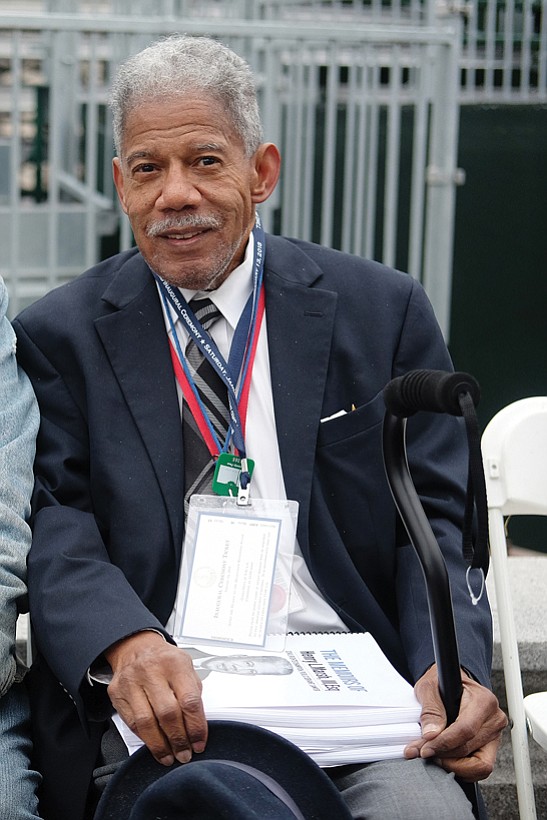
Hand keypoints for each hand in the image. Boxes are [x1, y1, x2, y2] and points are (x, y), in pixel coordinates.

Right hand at [105, 631, 207, 765]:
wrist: (136, 647)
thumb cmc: (165, 660)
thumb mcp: (186, 667)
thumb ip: (193, 693)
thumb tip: (198, 725)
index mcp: (175, 664)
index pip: (189, 701)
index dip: (196, 727)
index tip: (199, 742)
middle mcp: (151, 671)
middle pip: (167, 714)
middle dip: (178, 739)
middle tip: (185, 753)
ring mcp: (131, 682)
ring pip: (146, 722)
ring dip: (160, 745)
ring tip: (169, 755)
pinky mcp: (117, 694)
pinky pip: (132, 723)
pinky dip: (145, 739)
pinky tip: (154, 745)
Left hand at [404, 664, 507, 780]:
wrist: (453, 684)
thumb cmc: (442, 683)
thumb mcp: (430, 688)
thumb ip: (430, 710)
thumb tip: (430, 734)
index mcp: (484, 700)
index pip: (465, 730)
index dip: (443, 743)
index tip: (424, 749)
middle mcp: (494, 719)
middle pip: (468, 749)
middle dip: (442, 755)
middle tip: (421, 752)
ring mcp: (495, 736)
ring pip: (478, 765)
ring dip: (452, 766)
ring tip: (433, 757)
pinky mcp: (490, 749)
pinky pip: (479, 769)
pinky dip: (461, 770)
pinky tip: (445, 759)